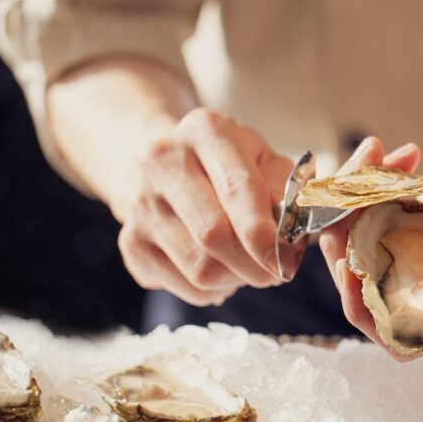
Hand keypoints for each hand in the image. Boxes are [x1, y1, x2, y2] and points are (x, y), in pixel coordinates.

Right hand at [112, 108, 293, 305]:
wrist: (169, 166)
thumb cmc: (231, 166)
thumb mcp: (266, 162)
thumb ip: (286, 192)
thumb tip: (291, 236)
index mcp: (205, 131)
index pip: (237, 190)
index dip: (264, 234)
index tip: (286, 261)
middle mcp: (162, 161)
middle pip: (214, 235)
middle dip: (254, 266)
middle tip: (275, 272)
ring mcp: (139, 202)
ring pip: (200, 269)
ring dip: (236, 279)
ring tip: (247, 267)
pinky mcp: (131, 242)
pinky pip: (184, 287)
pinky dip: (213, 290)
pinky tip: (221, 271)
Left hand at [321, 123, 422, 357]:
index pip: (405, 336)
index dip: (367, 313)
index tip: (348, 267)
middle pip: (369, 298)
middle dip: (345, 253)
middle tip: (342, 204)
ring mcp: (420, 267)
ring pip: (360, 260)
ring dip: (349, 214)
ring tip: (364, 163)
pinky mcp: (407, 239)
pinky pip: (366, 230)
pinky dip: (361, 194)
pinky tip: (377, 156)